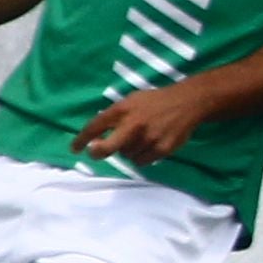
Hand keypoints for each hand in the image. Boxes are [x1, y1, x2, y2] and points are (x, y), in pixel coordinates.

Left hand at [77, 77, 214, 168]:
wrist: (187, 102)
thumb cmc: (155, 101)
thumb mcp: (132, 101)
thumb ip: (115, 115)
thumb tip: (97, 136)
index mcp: (123, 109)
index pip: (96, 125)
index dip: (82, 139)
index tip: (75, 149)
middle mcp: (133, 124)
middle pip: (106, 148)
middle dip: (98, 152)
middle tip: (95, 153)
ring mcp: (148, 138)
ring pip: (126, 156)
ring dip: (128, 150)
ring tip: (140, 138)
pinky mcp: (161, 149)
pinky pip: (142, 161)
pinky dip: (142, 156)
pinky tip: (150, 144)